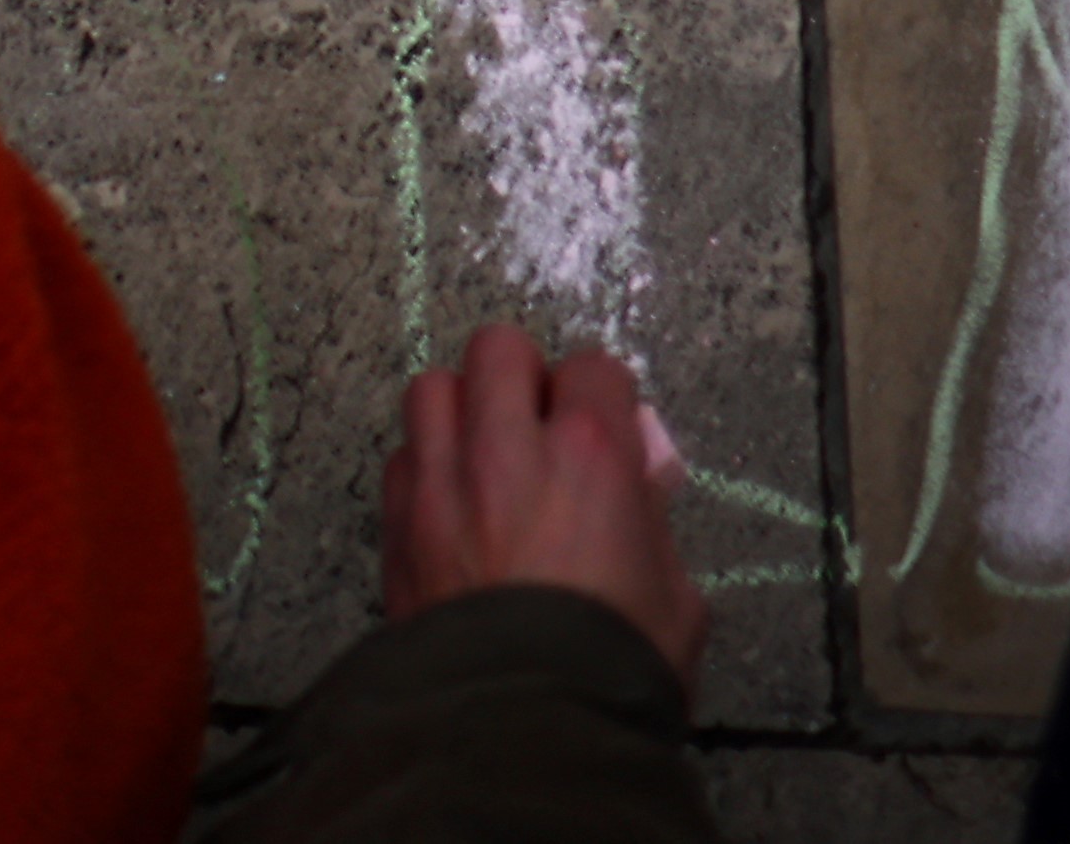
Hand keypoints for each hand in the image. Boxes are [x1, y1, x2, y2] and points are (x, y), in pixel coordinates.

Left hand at [378, 323, 706, 699]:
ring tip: (485, 453)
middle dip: (522, 374)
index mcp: (589, 457)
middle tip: (539, 419)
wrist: (520, 723)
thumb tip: (636, 489)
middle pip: (497, 346)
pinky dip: (423, 465)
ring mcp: (440, 480)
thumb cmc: (608, 670)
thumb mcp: (674, 598)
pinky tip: (450, 504)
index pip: (592, 367)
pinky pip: (400, 455)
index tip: (607, 422)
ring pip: (430, 386)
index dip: (603, 394)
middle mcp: (506, 450)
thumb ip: (648, 523)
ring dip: (461, 408)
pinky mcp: (395, 520)